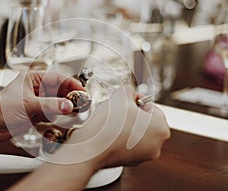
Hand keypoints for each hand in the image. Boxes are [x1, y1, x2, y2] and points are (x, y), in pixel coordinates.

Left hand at [0, 71, 84, 141]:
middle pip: (59, 90)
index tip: (82, 91)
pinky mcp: (36, 112)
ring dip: (65, 107)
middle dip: (70, 96)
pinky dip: (59, 115)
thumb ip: (50, 106)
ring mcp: (37, 101)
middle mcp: (36, 88)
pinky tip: (64, 118)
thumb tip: (67, 105)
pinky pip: (52, 112)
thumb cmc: (0, 110)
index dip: (71, 84)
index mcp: (32, 78)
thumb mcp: (28, 105)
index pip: (57, 78)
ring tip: (75, 111)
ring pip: (57, 102)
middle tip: (81, 103)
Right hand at [47, 86, 169, 167]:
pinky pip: (127, 143)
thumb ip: (130, 90)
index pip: (151, 106)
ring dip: (126, 125)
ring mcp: (143, 156)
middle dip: (132, 113)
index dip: (136, 99)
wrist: (90, 147)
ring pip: (136, 132)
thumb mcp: (121, 95)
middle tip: (118, 110)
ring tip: (112, 121)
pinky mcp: (130, 161)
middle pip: (145, 121)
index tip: (125, 100)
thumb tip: (130, 93)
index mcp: (161, 129)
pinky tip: (109, 132)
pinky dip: (120, 137)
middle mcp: (157, 146)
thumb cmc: (108, 124)